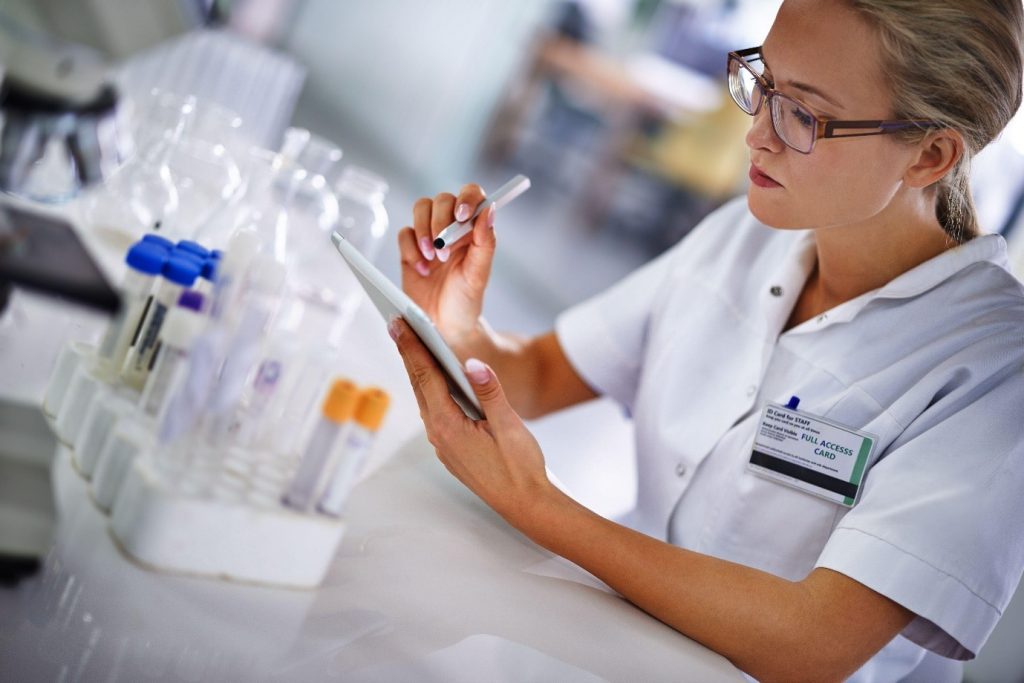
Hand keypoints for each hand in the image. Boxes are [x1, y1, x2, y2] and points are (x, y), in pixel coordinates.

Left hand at [388, 316, 552, 520]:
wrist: (526, 504)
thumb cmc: (521, 468)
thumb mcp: (509, 426)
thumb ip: (490, 392)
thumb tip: (472, 363)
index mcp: (449, 426)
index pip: (426, 377)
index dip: (412, 347)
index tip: (399, 323)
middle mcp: (439, 436)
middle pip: (418, 385)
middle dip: (408, 353)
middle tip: (396, 324)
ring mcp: (443, 444)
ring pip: (425, 399)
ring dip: (418, 371)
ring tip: (411, 344)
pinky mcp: (451, 449)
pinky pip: (435, 411)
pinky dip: (430, 389)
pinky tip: (434, 380)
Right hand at [397, 184, 495, 351]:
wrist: (444, 325)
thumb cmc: (466, 299)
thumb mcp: (479, 274)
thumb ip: (485, 242)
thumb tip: (489, 210)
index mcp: (473, 229)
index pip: (471, 195)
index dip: (466, 197)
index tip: (462, 215)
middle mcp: (452, 227)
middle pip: (442, 200)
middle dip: (440, 221)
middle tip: (443, 249)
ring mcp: (429, 235)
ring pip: (420, 208)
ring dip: (423, 230)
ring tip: (432, 258)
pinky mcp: (410, 248)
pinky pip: (404, 233)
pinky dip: (411, 249)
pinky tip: (421, 270)